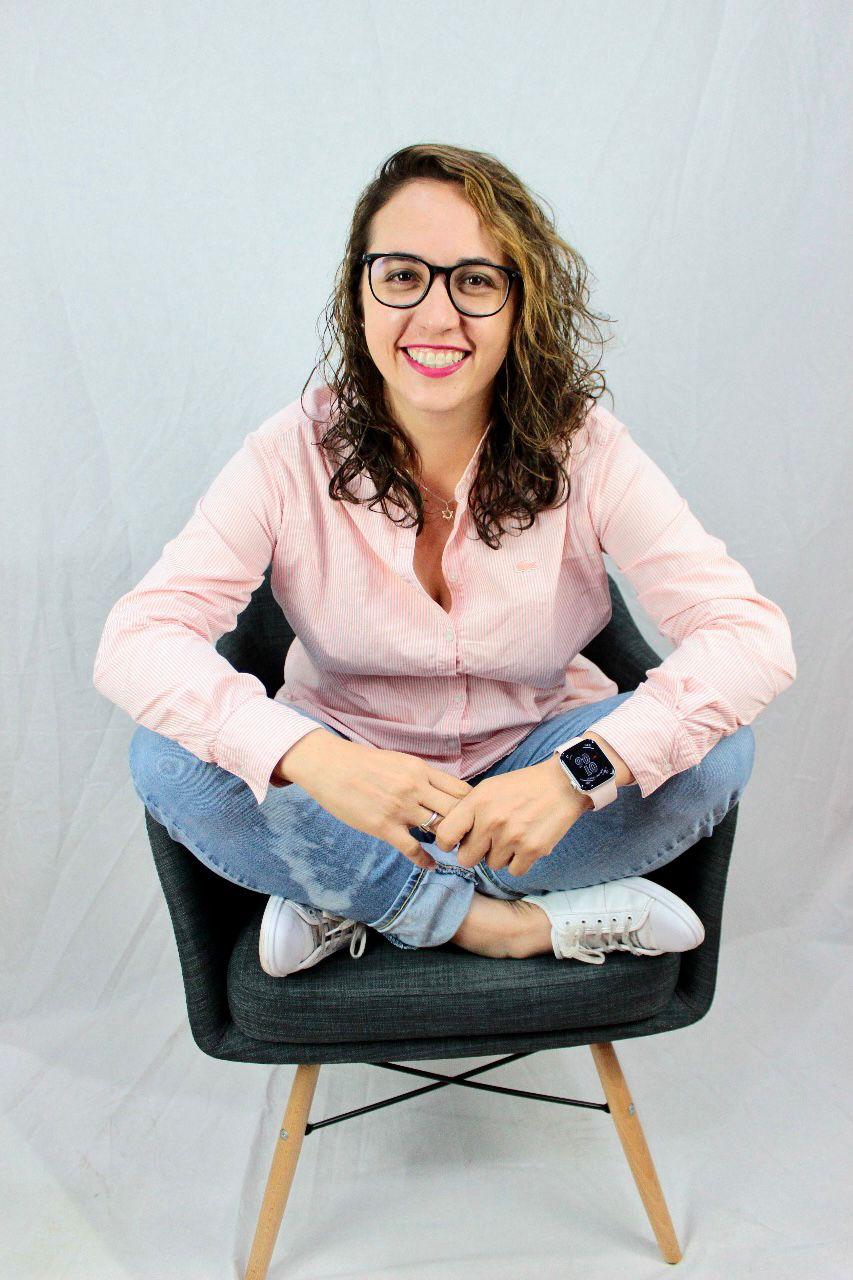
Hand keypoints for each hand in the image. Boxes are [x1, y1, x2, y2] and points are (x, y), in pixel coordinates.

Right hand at [276, 730, 473, 870]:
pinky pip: (413, 849)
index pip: (461, 790)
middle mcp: (415, 787)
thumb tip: (442, 791)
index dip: (474, 806)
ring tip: (454, 852)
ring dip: (449, 843)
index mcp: (421, 769)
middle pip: (457, 811)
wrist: (329, 766)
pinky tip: (431, 865)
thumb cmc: (363, 763)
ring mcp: (400, 808)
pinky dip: (426, 860)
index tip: (476, 818)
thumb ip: (421, 776)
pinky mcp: (383, 826)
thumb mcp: (399, 761)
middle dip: (468, 827)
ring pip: (439, 830)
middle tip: (472, 839)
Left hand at [432, 757, 590, 876]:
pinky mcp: (532, 850)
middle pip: (467, 858)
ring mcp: (512, 837)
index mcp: (477, 802)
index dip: (447, 843)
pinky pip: (514, 871)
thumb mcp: (489, 788)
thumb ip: (469, 811)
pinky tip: (525, 843)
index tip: (455, 843)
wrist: (562, 784)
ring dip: (501, 855)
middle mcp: (491, 821)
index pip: (445, 835)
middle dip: (476, 852)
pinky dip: (519, 861)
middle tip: (489, 840)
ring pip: (492, 864)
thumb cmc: (522, 786)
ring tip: (513, 835)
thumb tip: (451, 837)